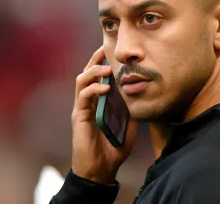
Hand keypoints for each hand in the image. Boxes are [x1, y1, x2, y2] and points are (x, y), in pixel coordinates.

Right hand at [71, 47, 137, 183]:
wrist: (100, 170)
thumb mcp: (128, 126)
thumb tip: (141, 96)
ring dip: (94, 71)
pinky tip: (105, 88)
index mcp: (97, 102)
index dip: (102, 62)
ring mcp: (81, 108)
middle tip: (105, 49)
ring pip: (81, 80)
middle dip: (95, 59)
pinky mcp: (79, 116)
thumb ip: (130, 111)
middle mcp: (87, 102)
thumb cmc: (112, 150)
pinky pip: (83, 97)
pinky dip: (93, 89)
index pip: (97, 77)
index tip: (112, 51)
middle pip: (87, 73)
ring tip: (107, 68)